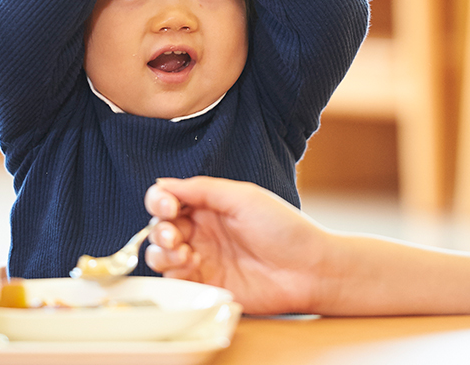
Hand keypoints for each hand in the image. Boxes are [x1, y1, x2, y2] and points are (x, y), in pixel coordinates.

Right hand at [144, 177, 336, 314]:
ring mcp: (204, 259)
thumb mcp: (243, 197)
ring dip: (162, 253)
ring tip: (185, 253)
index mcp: (212, 206)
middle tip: (176, 237)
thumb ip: (202, 189)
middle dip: (160, 230)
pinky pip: (174, 281)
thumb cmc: (285, 229)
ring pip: (161, 255)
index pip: (170, 200)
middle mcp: (204, 232)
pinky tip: (191, 266)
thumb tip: (163, 184)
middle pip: (161, 228)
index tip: (168, 207)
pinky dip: (173, 273)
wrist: (309, 270)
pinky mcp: (207, 286)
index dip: (160, 202)